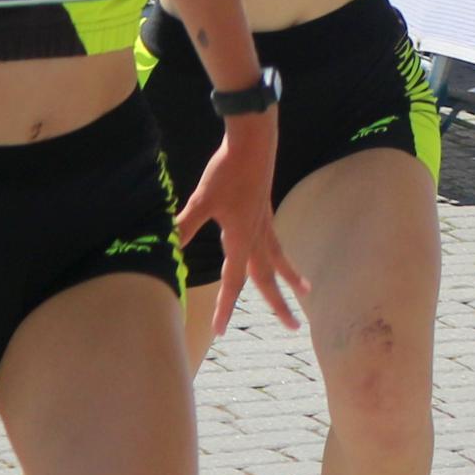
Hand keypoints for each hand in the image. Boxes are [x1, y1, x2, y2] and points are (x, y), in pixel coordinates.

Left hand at [184, 116, 303, 333]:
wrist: (254, 144)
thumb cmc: (227, 171)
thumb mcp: (202, 200)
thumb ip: (185, 226)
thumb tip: (168, 248)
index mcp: (242, 239)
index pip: (232, 282)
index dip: (224, 307)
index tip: (220, 331)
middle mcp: (258, 237)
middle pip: (268, 279)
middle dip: (280, 305)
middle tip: (293, 328)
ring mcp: (266, 225)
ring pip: (279, 261)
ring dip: (290, 280)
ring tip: (307, 292)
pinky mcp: (266, 213)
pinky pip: (277, 243)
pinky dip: (282, 256)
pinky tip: (282, 256)